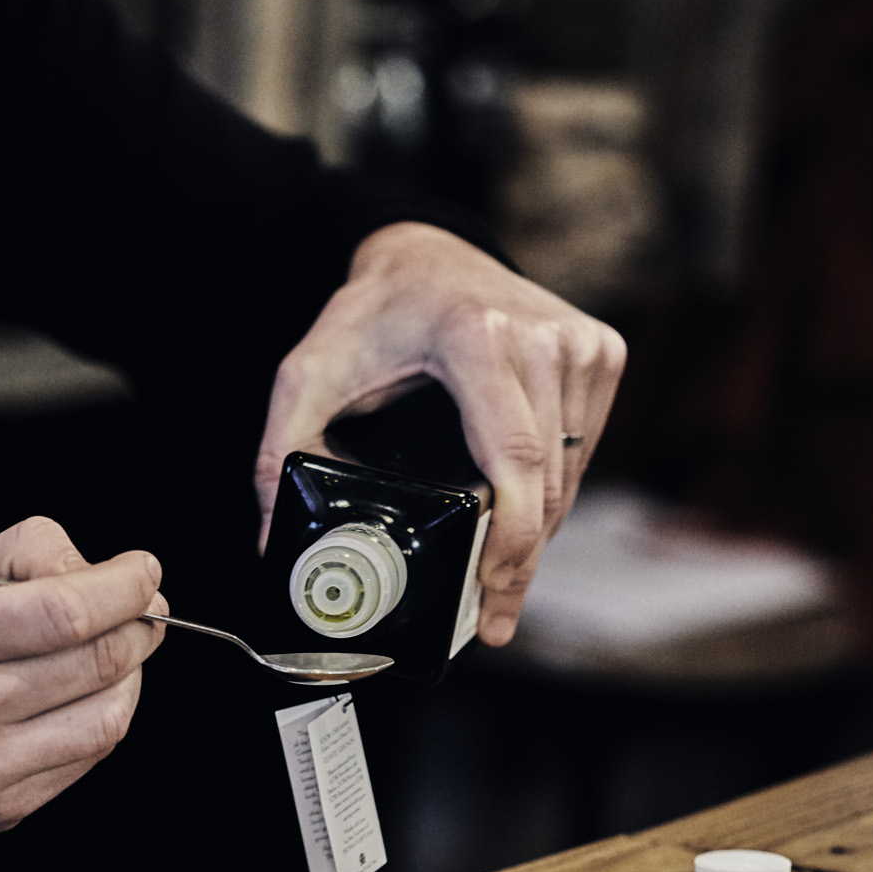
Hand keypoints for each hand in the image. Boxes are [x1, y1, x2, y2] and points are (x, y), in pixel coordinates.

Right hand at [0, 516, 165, 871]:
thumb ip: (21, 558)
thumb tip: (106, 571)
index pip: (67, 611)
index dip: (125, 585)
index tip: (143, 569)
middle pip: (98, 663)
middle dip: (140, 624)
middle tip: (143, 605)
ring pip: (108, 717)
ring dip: (132, 674)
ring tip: (116, 649)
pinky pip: (87, 758)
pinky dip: (103, 716)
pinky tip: (83, 693)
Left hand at [255, 222, 625, 644]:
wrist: (425, 252)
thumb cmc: (371, 314)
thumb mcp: (308, 374)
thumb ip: (276, 454)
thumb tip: (270, 540)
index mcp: (477, 336)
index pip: (513, 459)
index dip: (510, 540)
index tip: (492, 594)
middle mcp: (544, 336)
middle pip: (546, 480)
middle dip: (520, 560)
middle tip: (493, 619)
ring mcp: (582, 342)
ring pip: (570, 472)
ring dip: (538, 531)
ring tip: (501, 581)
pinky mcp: (602, 351)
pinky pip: (583, 447)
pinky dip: (553, 490)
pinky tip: (521, 519)